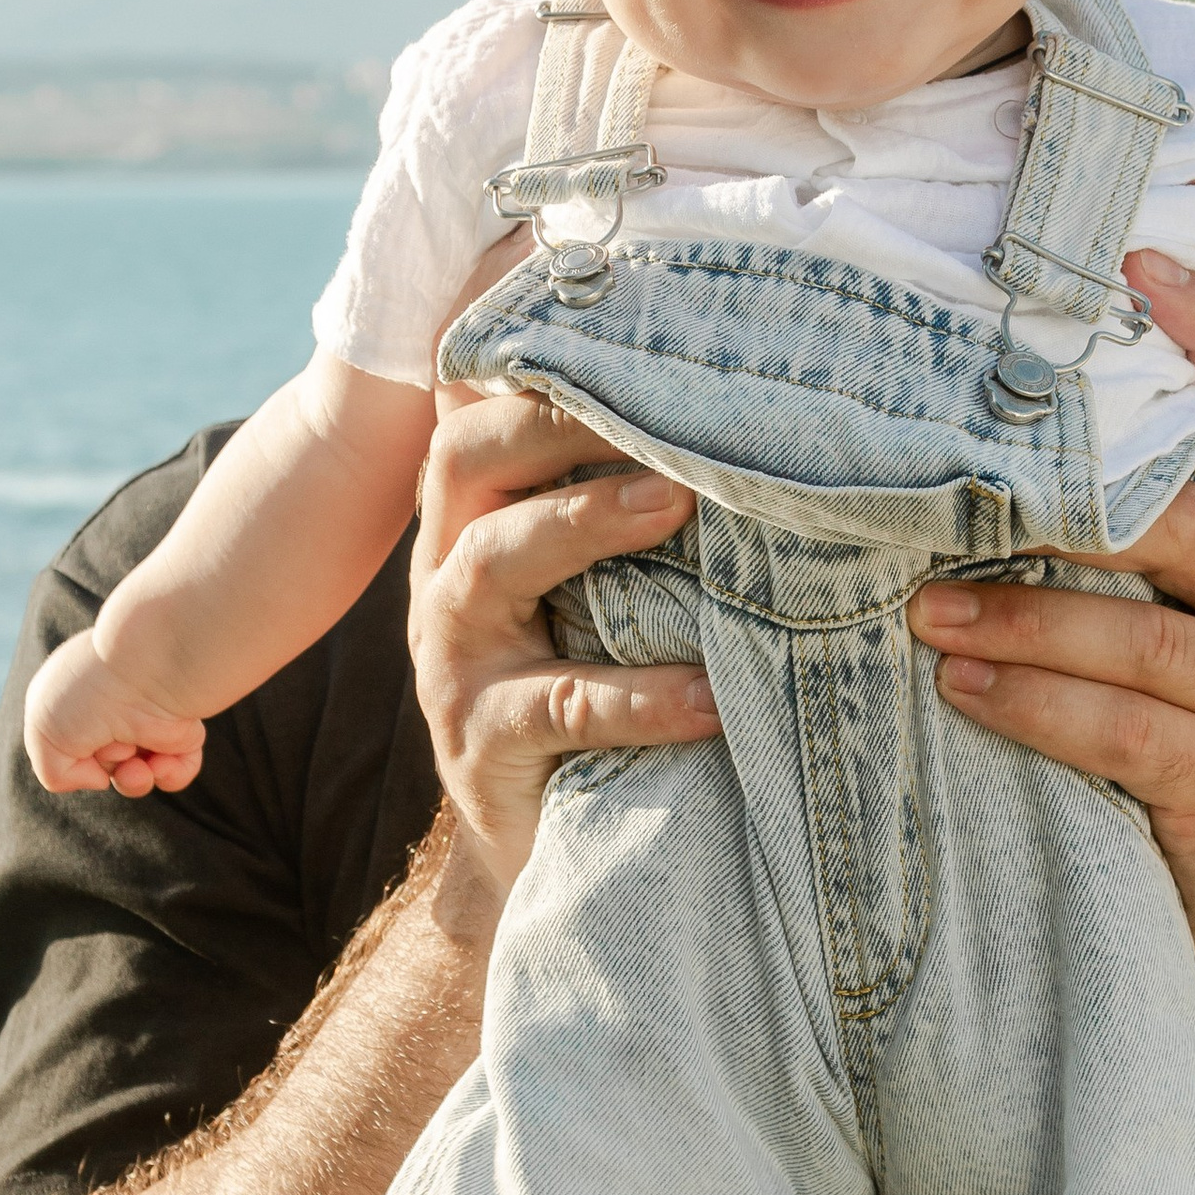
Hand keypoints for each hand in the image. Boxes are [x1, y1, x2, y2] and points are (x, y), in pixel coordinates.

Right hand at [23, 627, 206, 798]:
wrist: (147, 673)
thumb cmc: (88, 694)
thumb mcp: (42, 735)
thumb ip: (55, 772)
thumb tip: (101, 780)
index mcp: (74, 700)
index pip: (66, 745)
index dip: (66, 752)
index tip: (71, 731)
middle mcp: (111, 712)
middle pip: (101, 766)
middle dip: (102, 765)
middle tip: (108, 741)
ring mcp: (146, 723)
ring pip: (135, 777)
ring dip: (132, 780)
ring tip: (135, 763)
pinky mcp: (181, 733)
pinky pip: (174, 774)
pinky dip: (167, 776)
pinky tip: (160, 762)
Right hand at [411, 386, 719, 905]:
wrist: (547, 851)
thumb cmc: (594, 696)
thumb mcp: (603, 598)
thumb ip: (631, 518)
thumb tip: (747, 424)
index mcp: (474, 525)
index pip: (485, 416)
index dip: (550, 374)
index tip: (644, 344)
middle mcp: (447, 575)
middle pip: (467, 460)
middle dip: (558, 421)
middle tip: (663, 411)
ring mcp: (452, 660)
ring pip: (492, 561)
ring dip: (584, 522)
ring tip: (677, 503)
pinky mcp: (478, 742)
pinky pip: (560, 704)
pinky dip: (642, 695)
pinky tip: (713, 695)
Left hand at [908, 253, 1194, 1031]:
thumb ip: (1145, 565)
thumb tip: (994, 479)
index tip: (1138, 258)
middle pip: (1194, 520)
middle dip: (1070, 502)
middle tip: (954, 485)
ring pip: (1144, 637)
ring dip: (1023, 618)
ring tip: (922, 608)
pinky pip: (1127, 735)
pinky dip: (1035, 710)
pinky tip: (962, 691)